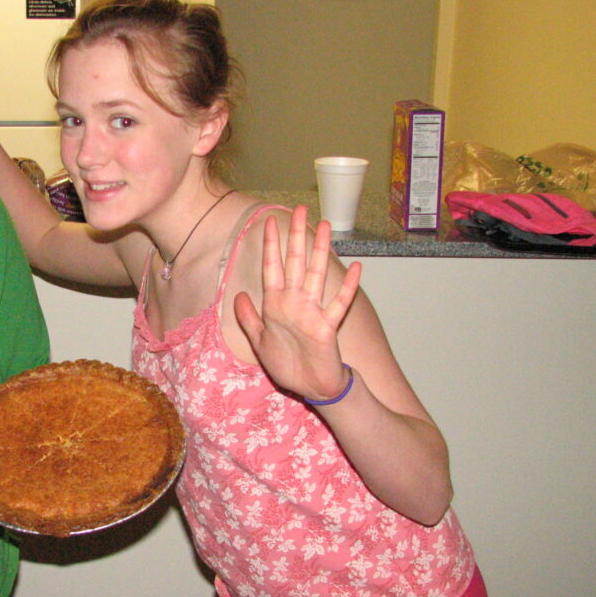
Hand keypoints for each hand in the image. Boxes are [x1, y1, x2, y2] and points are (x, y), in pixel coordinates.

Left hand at [233, 206, 362, 401]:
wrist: (310, 387)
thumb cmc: (287, 364)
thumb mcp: (259, 341)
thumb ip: (248, 317)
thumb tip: (239, 293)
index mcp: (276, 304)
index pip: (271, 267)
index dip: (270, 245)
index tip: (268, 222)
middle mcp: (295, 302)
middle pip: (295, 262)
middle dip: (296, 236)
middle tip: (301, 209)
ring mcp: (313, 312)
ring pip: (316, 274)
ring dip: (321, 251)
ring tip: (326, 226)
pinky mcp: (327, 327)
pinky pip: (339, 304)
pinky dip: (347, 287)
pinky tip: (357, 268)